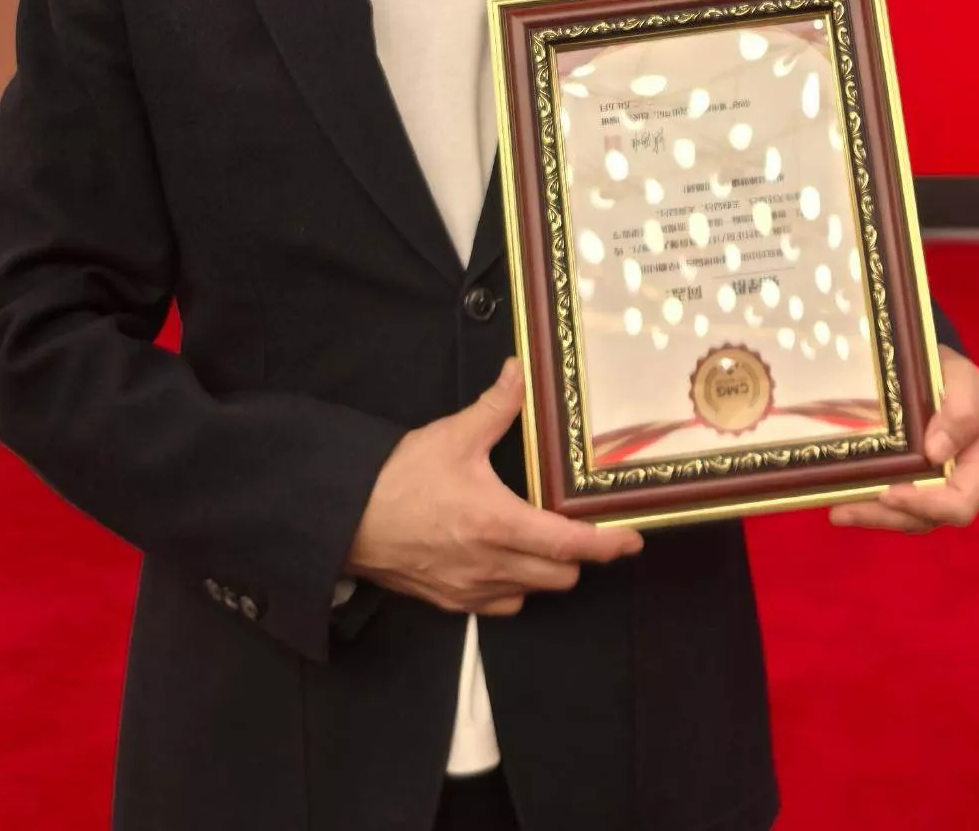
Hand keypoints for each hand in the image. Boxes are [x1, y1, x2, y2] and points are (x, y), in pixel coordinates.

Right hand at [346, 358, 642, 614]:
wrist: (346, 519)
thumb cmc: (399, 478)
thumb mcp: (453, 435)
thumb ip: (496, 406)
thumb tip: (521, 373)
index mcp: (500, 525)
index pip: (572, 546)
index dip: (609, 546)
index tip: (632, 540)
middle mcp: (493, 566)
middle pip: (562, 578)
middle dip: (577, 557)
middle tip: (575, 527)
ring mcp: (472, 591)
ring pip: (532, 593)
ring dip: (544, 572)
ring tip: (537, 539)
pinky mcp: (450, 602)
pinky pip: (500, 605)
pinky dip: (512, 586)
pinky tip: (501, 559)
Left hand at [830, 345, 978, 533]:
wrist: (937, 372)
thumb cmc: (953, 375)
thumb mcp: (965, 379)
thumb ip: (962, 410)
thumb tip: (937, 452)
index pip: (961, 502)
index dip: (925, 504)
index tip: (887, 494)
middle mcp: (972, 486)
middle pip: (930, 517)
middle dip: (888, 516)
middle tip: (844, 509)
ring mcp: (946, 491)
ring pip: (910, 518)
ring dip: (872, 516)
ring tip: (836, 510)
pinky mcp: (923, 489)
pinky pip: (899, 509)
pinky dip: (870, 508)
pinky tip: (840, 504)